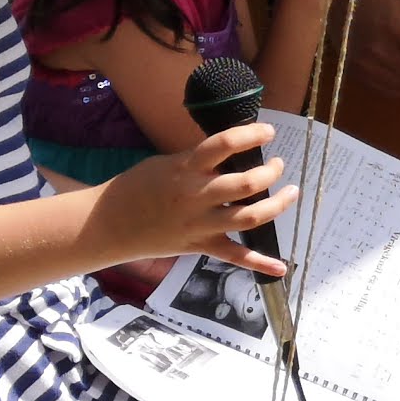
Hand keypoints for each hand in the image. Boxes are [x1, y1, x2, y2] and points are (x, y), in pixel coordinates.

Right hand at [80, 121, 295, 276]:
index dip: (252, 135)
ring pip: (250, 218)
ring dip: (277, 204)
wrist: (108, 225)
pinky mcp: (200, 247)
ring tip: (290, 192)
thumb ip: (197, 161)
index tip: (268, 132)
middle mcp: (196, 196)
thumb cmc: (135, 188)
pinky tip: (281, 268)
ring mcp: (200, 225)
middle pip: (246, 184)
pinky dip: (260, 264)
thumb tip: (231, 152)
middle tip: (277, 164)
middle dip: (270, 172)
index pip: (224, 144)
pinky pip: (235, 257)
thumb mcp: (165, 163)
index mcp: (185, 169)